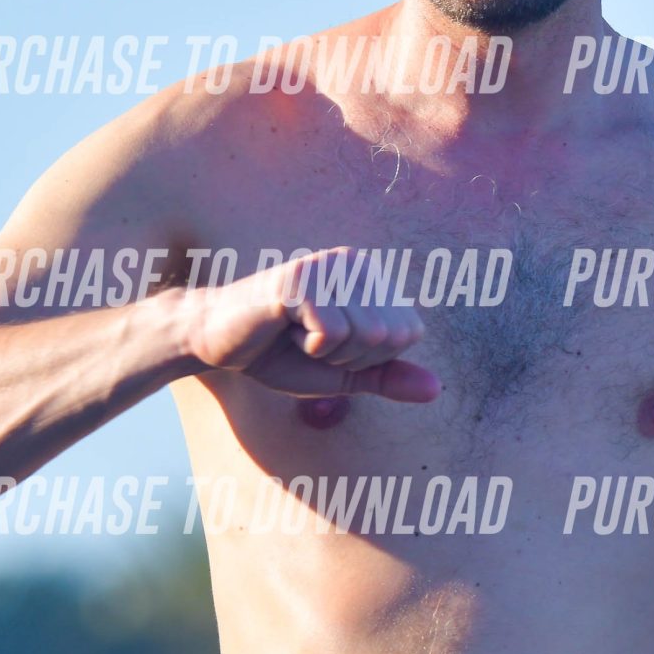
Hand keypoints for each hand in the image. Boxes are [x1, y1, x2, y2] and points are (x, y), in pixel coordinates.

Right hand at [183, 248, 441, 403]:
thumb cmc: (279, 354)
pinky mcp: (299, 279)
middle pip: (389, 337)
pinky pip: (332, 333)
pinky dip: (308, 347)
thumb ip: (387, 377)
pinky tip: (282, 330)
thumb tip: (437, 389)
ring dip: (326, 354)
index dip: (369, 359)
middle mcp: (354, 264)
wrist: (217, 345)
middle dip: (349, 358)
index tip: (329, 346)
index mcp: (370, 278)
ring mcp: (327, 267)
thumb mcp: (342, 373)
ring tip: (295, 334)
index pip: (407, 335)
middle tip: (308, 343)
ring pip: (365, 336)